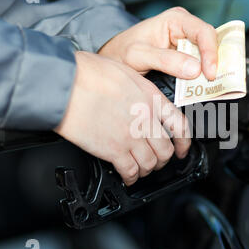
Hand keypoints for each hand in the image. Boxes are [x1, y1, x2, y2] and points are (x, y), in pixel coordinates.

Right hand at [55, 51, 190, 185]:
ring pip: (151, 163)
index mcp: (151, 98)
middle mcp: (145, 118)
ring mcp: (131, 135)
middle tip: (156, 161)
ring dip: (146, 169)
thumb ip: (139, 89)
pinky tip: (127, 176)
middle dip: (163, 159)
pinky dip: (131, 178)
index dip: (184, 142)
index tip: (183, 150)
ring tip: (140, 169)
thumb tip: (139, 99)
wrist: (64, 83)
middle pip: (166, 150)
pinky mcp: (114, 149)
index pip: (180, 125)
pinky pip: (131, 171)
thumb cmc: (87, 72)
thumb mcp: (125, 71)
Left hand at [99, 7, 217, 80]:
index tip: (209, 74)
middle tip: (213, 83)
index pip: (203, 32)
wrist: (116, 58)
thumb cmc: (123, 51)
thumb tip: (195, 69)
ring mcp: (188, 42)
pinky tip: (202, 86)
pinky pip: (202, 64)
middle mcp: (185, 27)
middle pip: (210, 43)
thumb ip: (165, 61)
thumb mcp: (139, 55)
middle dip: (214, 62)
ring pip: (208, 54)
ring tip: (209, 86)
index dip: (210, 53)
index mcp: (175, 19)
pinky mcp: (188, 56)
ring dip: (210, 70)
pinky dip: (203, 75)